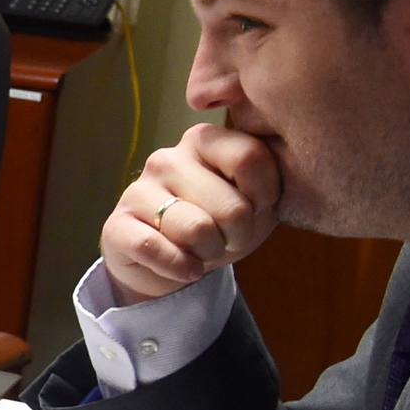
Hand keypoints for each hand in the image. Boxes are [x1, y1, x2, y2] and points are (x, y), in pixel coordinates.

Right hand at [101, 123, 280, 302]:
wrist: (173, 261)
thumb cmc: (221, 222)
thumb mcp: (255, 197)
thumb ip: (269, 174)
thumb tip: (292, 160)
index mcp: (203, 141)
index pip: (250, 158)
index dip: (265, 194)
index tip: (258, 206)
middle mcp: (167, 158)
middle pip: (231, 206)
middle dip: (239, 234)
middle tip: (230, 237)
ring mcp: (137, 191)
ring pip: (197, 230)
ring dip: (211, 252)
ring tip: (205, 250)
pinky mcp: (117, 226)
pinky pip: (157, 249)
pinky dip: (181, 268)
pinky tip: (186, 268)